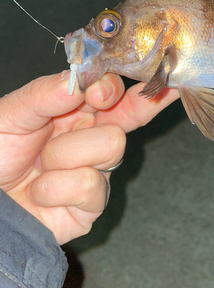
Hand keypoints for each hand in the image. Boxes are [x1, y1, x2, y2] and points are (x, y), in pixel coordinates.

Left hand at [0, 71, 178, 244]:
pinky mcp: (92, 205)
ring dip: (64, 154)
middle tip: (99, 100)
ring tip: (38, 165)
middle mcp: (91, 139)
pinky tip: (39, 192)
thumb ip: (43, 94)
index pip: (110, 91)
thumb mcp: (10, 115)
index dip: (112, 87)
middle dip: (125, 106)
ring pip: (111, 146)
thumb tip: (78, 82)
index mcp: (74, 112)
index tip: (98, 91)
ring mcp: (96, 171)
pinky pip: (90, 185)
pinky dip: (55, 187)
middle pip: (128, 114)